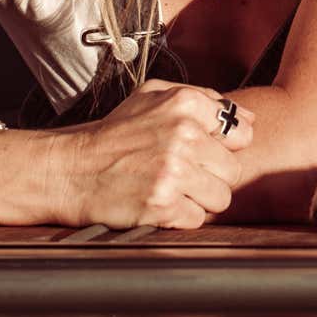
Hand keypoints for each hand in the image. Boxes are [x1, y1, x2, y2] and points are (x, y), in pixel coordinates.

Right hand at [51, 79, 255, 228]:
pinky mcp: (163, 204)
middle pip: (233, 170)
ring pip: (221, 197)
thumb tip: (248, 118)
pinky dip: (180, 216)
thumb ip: (204, 99)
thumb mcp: (153, 97)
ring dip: (199, 198)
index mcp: (186, 104)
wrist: (69, 170)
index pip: (242, 134)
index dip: (224, 147)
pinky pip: (197, 218)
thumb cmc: (113, 134)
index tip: (202, 151)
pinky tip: (157, 202)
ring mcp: (174, 171)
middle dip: (211, 175)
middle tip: (181, 173)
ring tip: (171, 188)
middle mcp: (183, 135)